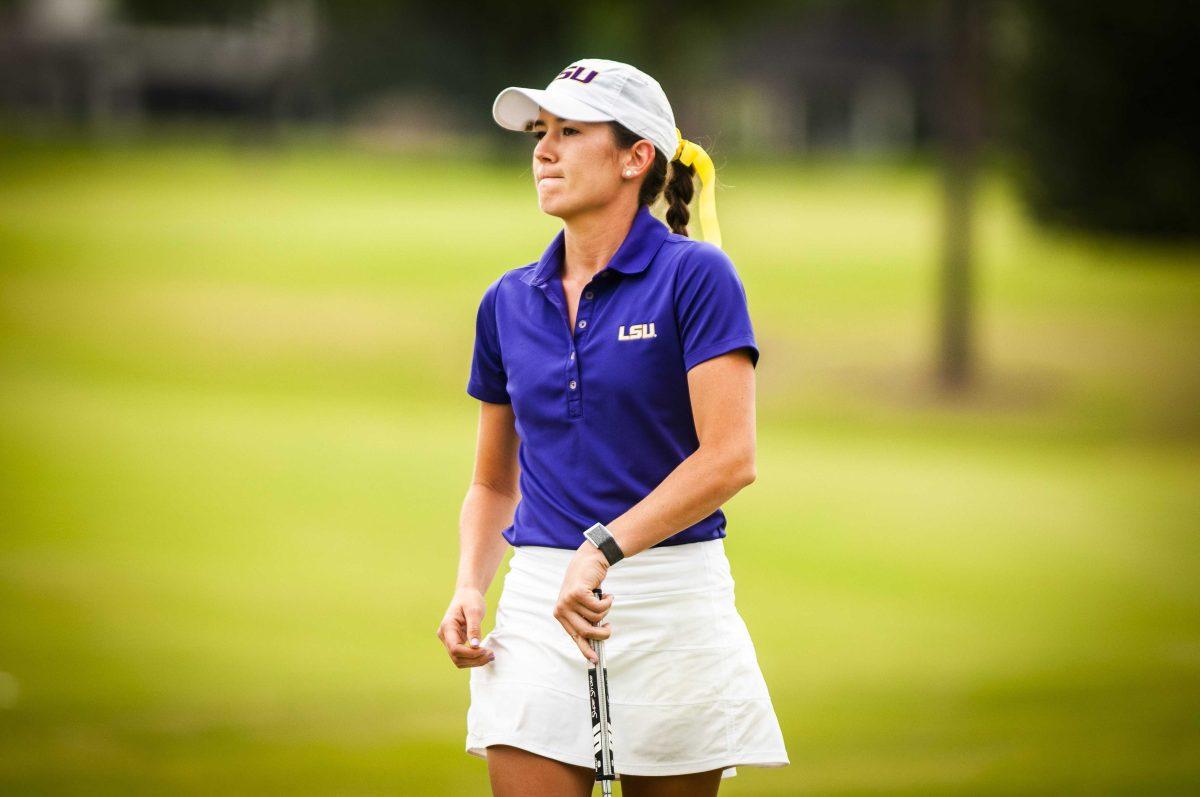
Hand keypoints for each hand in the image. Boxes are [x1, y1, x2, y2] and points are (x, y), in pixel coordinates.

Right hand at [436, 586, 495, 668]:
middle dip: (474, 660)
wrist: (466, 594)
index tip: (486, 650)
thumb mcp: (474, 610)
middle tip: (492, 655)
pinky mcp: (455, 642)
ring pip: (459, 660)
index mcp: (447, 626)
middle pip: (456, 657)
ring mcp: (448, 640)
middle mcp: (444, 635)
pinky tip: (485, 654)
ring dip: (475, 662)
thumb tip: (475, 646)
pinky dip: (474, 658)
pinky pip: (462, 656)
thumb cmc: (470, 599)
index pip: (455, 648)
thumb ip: (474, 628)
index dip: (470, 654)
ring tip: (491, 656)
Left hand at [553, 543, 613, 662]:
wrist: (588, 561)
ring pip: (596, 618)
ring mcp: (569, 601)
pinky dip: (608, 602)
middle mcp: (562, 609)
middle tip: (609, 628)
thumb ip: (585, 620)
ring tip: (604, 600)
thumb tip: (595, 643)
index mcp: (561, 615)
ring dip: (605, 611)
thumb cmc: (587, 585)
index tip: (595, 661)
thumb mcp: (582, 605)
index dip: (585, 649)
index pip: (574, 636)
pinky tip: (607, 594)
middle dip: (601, 634)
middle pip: (586, 632)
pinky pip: (599, 607)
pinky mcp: (578, 593)